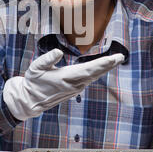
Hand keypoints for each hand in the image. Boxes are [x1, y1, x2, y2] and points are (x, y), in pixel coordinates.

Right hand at [3, 48, 124, 120]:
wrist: (31, 100)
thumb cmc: (33, 82)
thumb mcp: (35, 68)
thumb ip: (47, 59)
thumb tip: (59, 51)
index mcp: (65, 78)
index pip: (87, 69)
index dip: (101, 64)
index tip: (113, 59)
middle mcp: (73, 84)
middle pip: (95, 73)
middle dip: (109, 65)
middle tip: (121, 57)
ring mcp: (75, 88)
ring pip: (93, 76)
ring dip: (105, 68)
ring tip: (116, 59)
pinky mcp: (75, 89)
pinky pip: (89, 79)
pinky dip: (98, 72)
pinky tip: (104, 66)